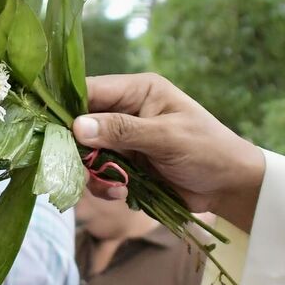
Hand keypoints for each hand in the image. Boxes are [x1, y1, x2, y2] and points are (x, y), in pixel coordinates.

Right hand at [74, 73, 266, 226]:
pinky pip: (99, 174)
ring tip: (116, 186)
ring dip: (94, 173)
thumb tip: (77, 126)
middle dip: (80, 150)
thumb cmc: (207, 150)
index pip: (90, 91)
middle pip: (80, 125)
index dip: (68, 109)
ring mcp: (124, 140)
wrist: (230, 186)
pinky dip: (106, 186)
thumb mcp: (167, 137)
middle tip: (86, 169)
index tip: (54, 132)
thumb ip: (123, 131)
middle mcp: (125, 111)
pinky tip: (124, 194)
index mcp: (138, 90)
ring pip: (85, 154)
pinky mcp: (125, 165)